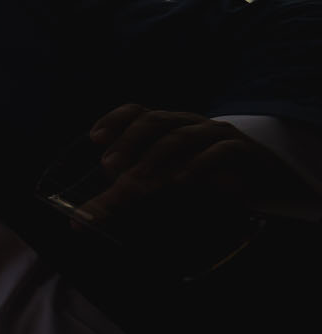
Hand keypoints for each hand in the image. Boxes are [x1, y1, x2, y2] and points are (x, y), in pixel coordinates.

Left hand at [79, 105, 309, 222]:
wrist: (256, 176)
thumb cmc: (197, 174)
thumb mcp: (157, 183)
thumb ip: (119, 197)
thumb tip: (77, 222)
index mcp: (165, 124)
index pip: (136, 111)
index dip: (114, 120)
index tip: (94, 139)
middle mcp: (187, 123)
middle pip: (156, 121)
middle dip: (130, 141)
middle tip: (109, 166)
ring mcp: (214, 133)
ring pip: (183, 135)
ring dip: (157, 157)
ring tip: (138, 181)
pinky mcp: (240, 150)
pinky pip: (220, 151)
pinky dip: (199, 165)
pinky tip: (182, 181)